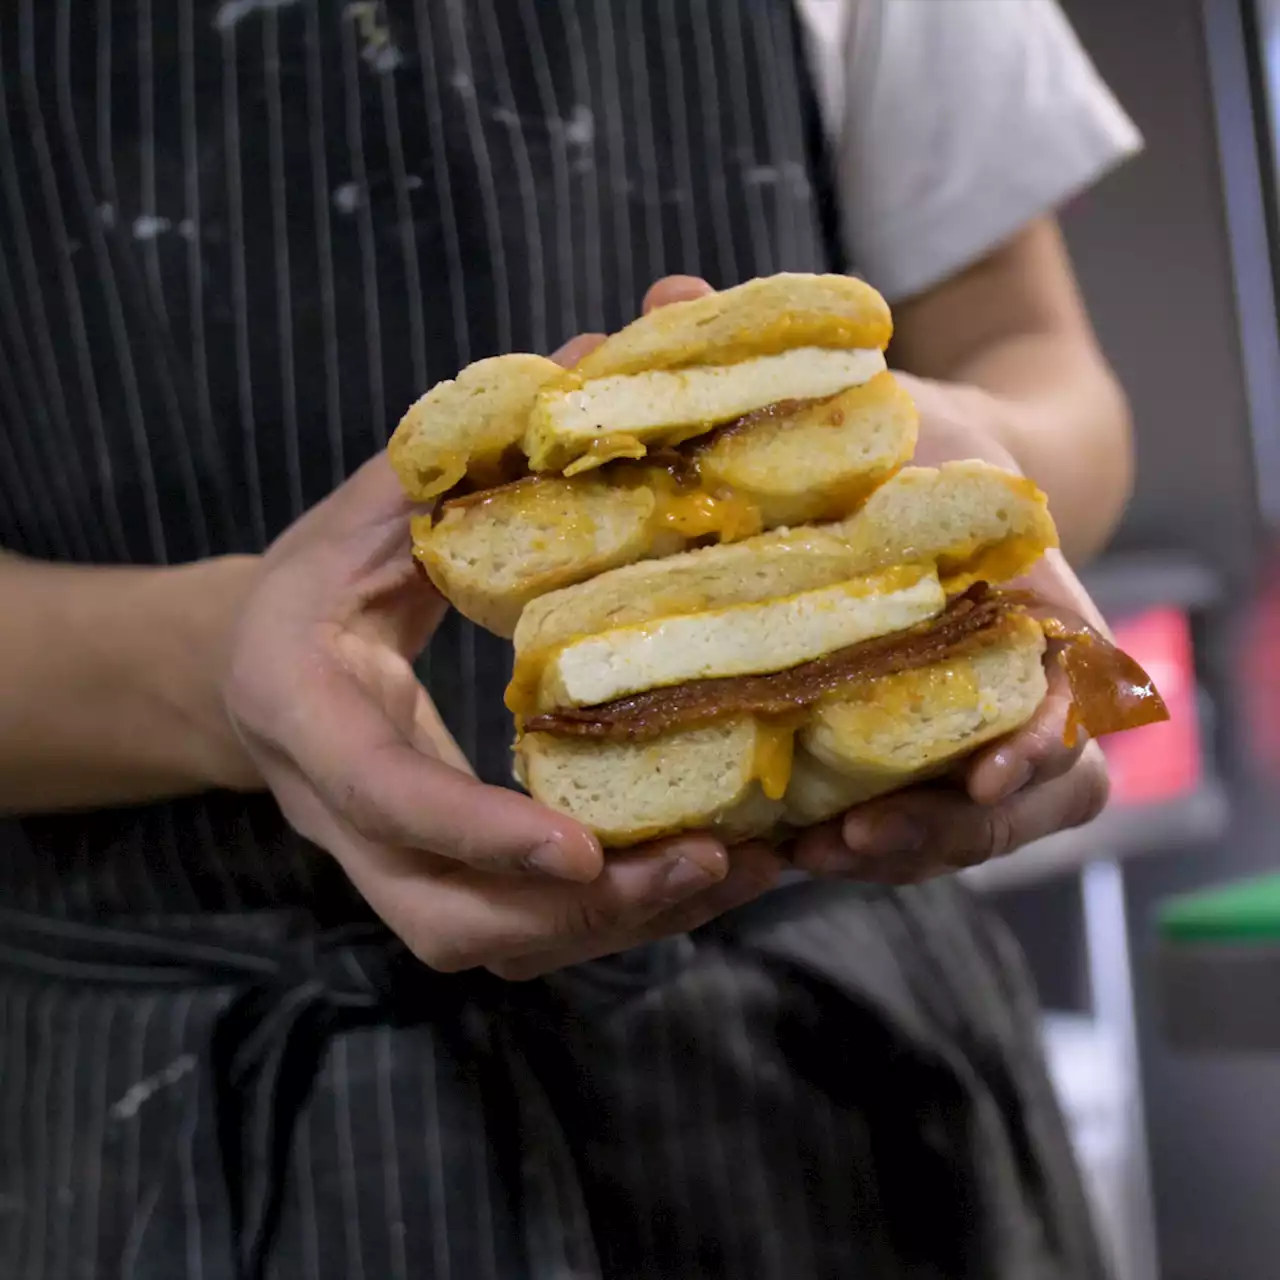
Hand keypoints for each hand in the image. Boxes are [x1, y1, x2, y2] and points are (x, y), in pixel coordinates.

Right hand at [222, 279, 785, 978]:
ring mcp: (386, 863)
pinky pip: (521, 934)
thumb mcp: (366, 510)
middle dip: (578, 912)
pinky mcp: (434, 879)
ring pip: (492, 944)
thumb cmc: (313, 583)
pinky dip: (612, 922)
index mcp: (307, 714)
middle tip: (703, 863)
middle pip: (450, 918)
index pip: (385, 794)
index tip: (582, 848)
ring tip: (734, 874)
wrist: (253, 672)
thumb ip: (462, 455)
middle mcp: (339, 817)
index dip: (477, 832)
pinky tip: (701, 876)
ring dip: (615, 930)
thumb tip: (595, 357)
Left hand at [790, 372, 1111, 882]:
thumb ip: (787, 363)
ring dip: (895, 852)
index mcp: (1034, 602)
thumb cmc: (917, 436)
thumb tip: (666, 290)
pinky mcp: (909, 749)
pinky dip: (863, 841)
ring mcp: (964, 724)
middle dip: (942, 830)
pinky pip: (909, 817)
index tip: (986, 772)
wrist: (942, 473)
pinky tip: (783, 846)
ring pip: (963, 826)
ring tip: (803, 857)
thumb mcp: (872, 396)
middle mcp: (1011, 680)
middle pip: (1021, 795)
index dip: (1042, 744)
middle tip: (845, 839)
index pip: (1072, 699)